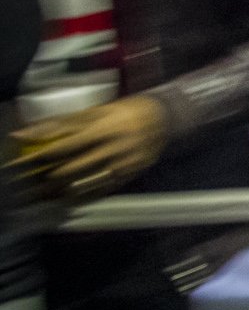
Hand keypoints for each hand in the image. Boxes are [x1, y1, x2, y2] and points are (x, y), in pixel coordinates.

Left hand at [14, 95, 168, 199]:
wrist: (162, 118)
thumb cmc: (123, 112)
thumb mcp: (94, 111)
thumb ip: (62, 123)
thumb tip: (27, 133)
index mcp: (102, 129)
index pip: (64, 147)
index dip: (41, 158)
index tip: (23, 165)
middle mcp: (113, 148)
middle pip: (73, 169)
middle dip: (48, 179)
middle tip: (30, 187)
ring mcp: (123, 164)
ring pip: (88, 183)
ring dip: (64, 191)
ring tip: (45, 196)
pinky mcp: (132, 174)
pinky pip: (104, 189)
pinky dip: (85, 195)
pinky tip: (71, 198)